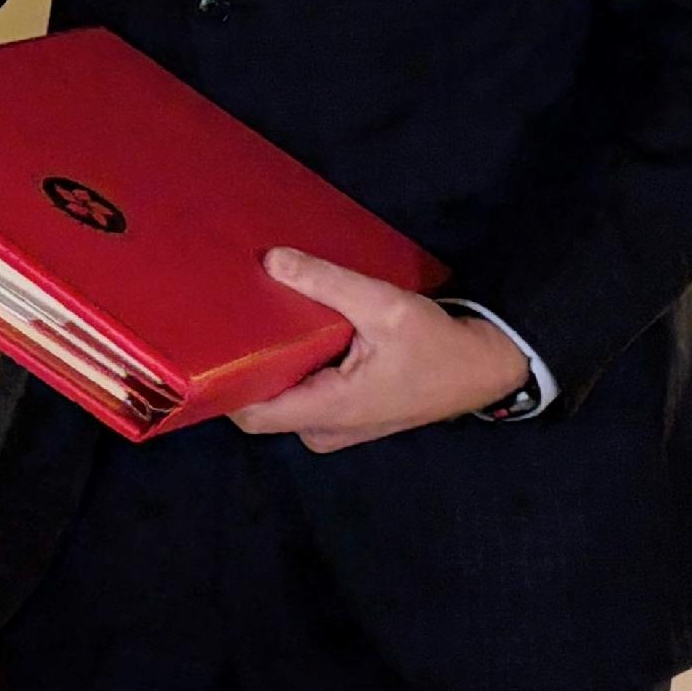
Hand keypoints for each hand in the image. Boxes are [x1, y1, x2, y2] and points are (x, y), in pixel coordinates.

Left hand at [229, 249, 530, 452]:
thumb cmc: (438, 345)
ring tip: (253, 320)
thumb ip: (327, 283)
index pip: (250, 414)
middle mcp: (323, 430)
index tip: (206, 345)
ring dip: (270, 365)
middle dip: (244, 366)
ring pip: (282, 399)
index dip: (222, 384)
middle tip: (228, 320)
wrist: (485, 368)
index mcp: (328, 412)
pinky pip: (303, 396)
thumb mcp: (384, 306)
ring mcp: (335, 428)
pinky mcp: (346, 416)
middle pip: (260, 405)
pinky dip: (293, 368)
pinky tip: (287, 333)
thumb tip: (271, 260)